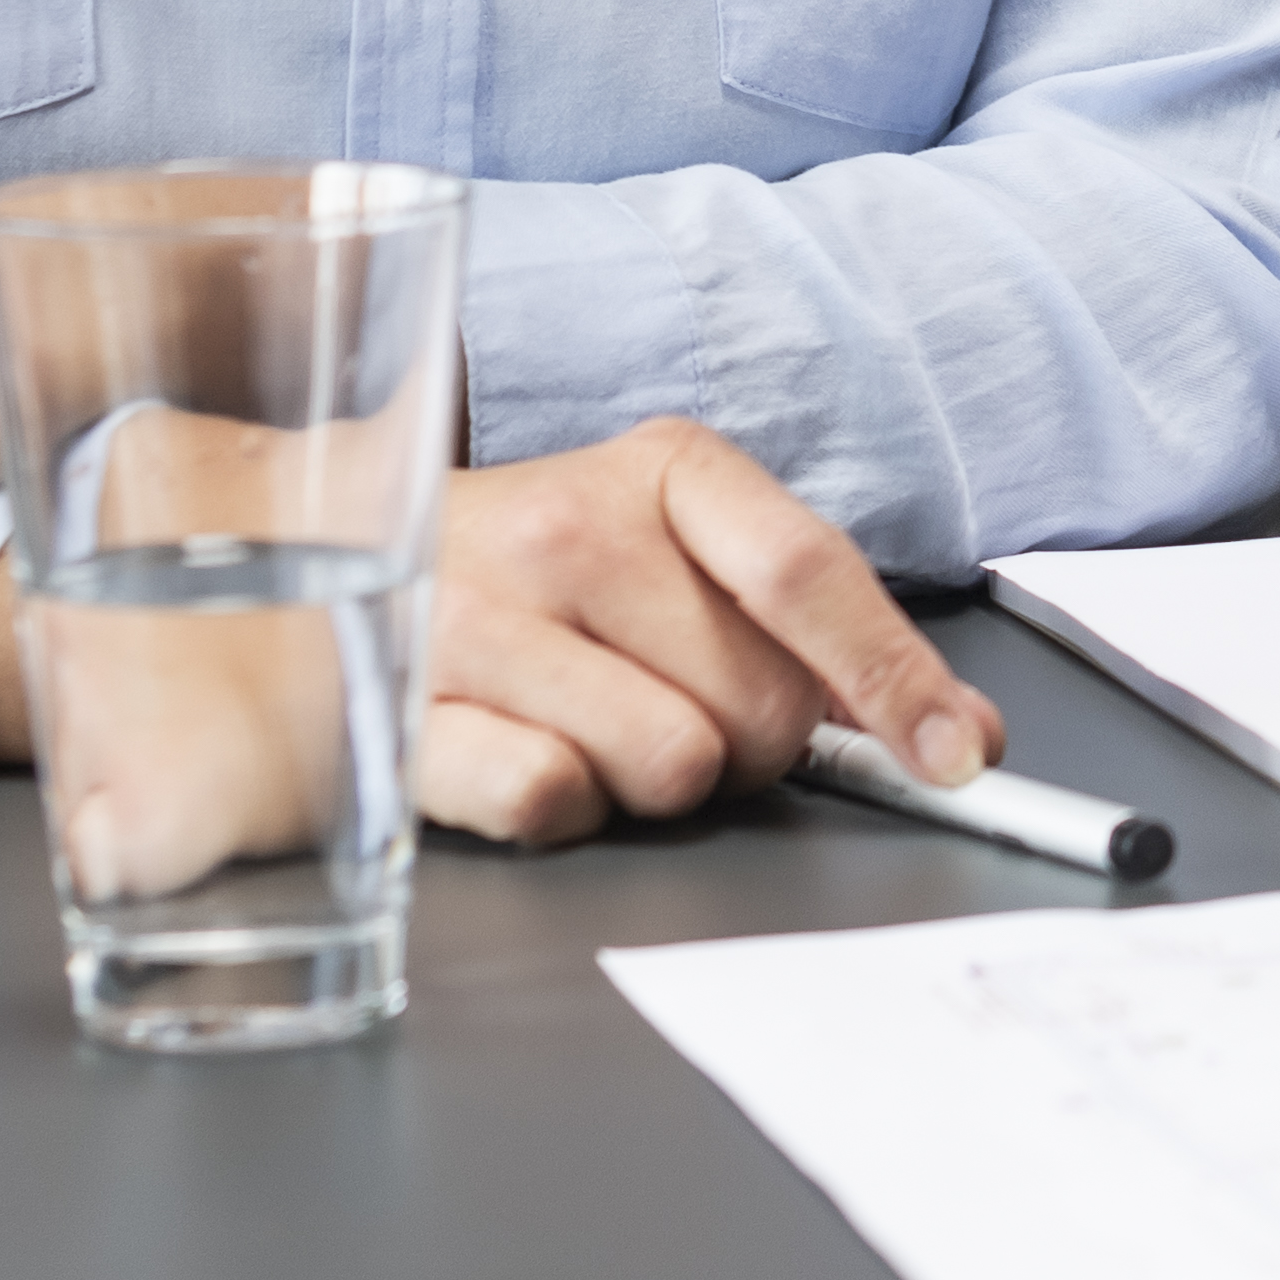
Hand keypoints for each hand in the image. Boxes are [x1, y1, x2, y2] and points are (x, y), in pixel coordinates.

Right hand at [411, 416, 1003, 848]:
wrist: (318, 564)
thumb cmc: (537, 581)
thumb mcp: (680, 559)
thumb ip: (820, 637)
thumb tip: (961, 735)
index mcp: (666, 472)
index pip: (810, 574)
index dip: (896, 677)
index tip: (955, 755)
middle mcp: (568, 527)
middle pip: (759, 706)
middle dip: (743, 739)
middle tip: (665, 700)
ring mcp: (476, 615)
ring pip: (671, 767)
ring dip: (651, 782)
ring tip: (586, 724)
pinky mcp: (403, 710)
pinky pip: (553, 801)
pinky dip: (559, 807)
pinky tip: (520, 753)